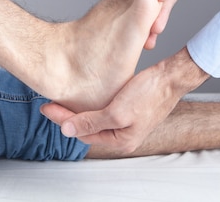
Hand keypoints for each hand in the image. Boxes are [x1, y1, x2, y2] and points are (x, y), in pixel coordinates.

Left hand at [40, 47, 209, 152]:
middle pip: (87, 128)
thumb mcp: (117, 112)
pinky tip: (85, 96)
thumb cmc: (150, 93)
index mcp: (121, 141)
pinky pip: (104, 110)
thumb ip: (91, 123)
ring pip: (95, 119)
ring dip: (79, 110)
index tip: (47, 107)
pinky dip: (91, 104)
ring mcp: (127, 122)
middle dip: (68, 116)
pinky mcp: (130, 108)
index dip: (63, 120)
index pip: (82, 133)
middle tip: (49, 103)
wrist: (172, 77)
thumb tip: (67, 131)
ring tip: (63, 100)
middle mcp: (124, 135)